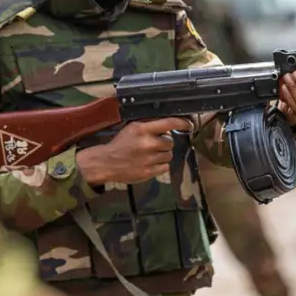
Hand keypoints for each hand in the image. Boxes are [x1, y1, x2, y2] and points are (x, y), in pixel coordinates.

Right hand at [76, 116, 192, 184]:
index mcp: (142, 129)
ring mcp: (149, 159)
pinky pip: (165, 167)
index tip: (189, 125)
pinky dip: (160, 165)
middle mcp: (147, 143)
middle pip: (170, 142)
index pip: (168, 123)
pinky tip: (150, 163)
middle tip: (154, 145)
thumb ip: (149, 126)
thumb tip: (169, 125)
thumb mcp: (132, 128)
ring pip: (169, 155)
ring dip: (163, 155)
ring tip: (151, 155)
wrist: (107, 162)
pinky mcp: (149, 172)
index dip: (182, 123)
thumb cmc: (120, 144)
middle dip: (165, 143)